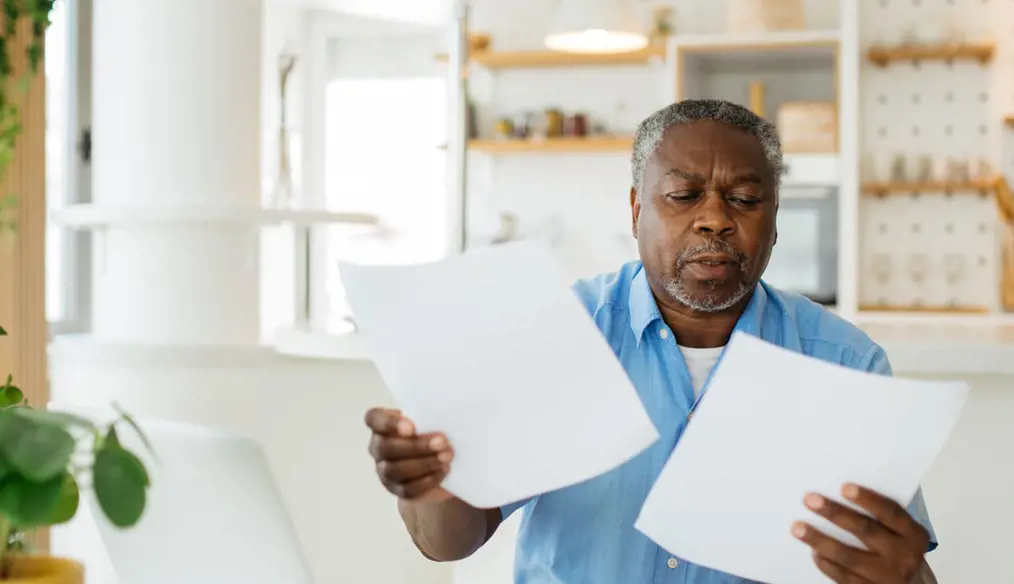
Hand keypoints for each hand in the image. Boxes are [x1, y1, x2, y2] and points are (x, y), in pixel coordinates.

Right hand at [365, 407, 453, 501]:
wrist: (438, 459)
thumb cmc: (430, 430)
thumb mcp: (428, 418)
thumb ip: (428, 417)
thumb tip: (441, 419)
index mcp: (380, 423)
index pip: (373, 418)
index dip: (388, 423)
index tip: (411, 427)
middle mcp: (377, 447)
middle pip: (386, 448)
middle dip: (416, 446)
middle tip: (441, 442)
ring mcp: (384, 470)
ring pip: (395, 470)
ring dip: (424, 463)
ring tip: (446, 457)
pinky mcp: (397, 489)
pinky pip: (407, 489)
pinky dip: (427, 480)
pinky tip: (443, 470)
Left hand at [792, 484, 929, 582]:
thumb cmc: (901, 551)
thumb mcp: (902, 533)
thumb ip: (881, 517)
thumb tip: (838, 493)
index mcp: (913, 535)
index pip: (890, 513)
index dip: (868, 499)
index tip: (844, 487)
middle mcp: (904, 556)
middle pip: (865, 531)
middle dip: (835, 513)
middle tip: (810, 500)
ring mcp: (887, 577)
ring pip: (849, 556)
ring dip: (820, 540)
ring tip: (799, 528)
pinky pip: (845, 578)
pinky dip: (827, 565)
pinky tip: (814, 553)